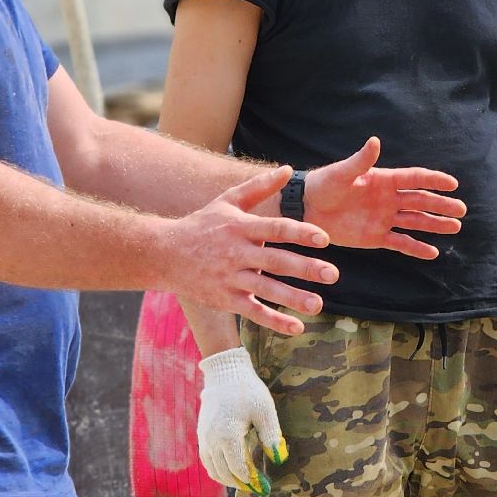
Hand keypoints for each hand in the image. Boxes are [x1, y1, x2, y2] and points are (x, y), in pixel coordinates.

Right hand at [164, 166, 335, 334]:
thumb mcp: (227, 201)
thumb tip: (289, 169)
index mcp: (241, 228)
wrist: (164, 254)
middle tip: (332, 274)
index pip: (275, 229)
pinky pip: (253, 312)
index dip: (300, 233)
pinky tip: (297, 328)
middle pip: (275, 261)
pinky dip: (274, 321)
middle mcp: (237, 253)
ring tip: (318, 305)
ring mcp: (230, 278)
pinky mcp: (225, 299)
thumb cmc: (202, 224)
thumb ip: (259, 186)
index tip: (324, 239)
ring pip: (266, 290)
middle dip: (305, 268)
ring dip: (293, 298)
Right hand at [197, 347, 285, 494]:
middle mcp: (212, 441)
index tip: (266, 487)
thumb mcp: (265, 412)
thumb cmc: (247, 391)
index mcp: (228, 437)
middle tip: (257, 488)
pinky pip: (207, 460)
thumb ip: (271, 437)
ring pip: (213, 470)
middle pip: (225, 473)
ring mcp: (204, 439)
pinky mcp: (202, 435)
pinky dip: (217, 470)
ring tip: (244, 482)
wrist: (225, 374)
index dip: (253, 481)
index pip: (239, 470)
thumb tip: (279, 459)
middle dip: (241, 484)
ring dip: (227, 479)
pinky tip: (230, 469)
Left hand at [304, 137, 465, 259]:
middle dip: (441, 205)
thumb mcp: (342, 173)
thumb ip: (361, 160)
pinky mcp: (375, 237)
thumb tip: (375, 141)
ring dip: (435, 225)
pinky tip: (433, 253)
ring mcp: (383, 219)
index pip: (414, 179)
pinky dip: (416, 248)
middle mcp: (388, 199)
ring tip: (455, 227)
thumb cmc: (323, 186)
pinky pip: (400, 243)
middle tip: (462, 210)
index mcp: (383, 180)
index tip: (453, 183)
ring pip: (416, 222)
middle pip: (421, 202)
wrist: (305, 209)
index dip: (433, 180)